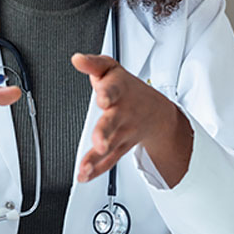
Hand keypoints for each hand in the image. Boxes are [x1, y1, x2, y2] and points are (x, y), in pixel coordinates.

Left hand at [71, 53, 191, 186]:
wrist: (156, 112)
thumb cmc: (127, 88)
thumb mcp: (111, 69)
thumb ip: (93, 64)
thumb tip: (77, 58)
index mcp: (119, 91)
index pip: (113, 90)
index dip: (107, 94)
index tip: (102, 99)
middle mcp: (122, 113)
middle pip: (112, 124)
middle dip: (104, 133)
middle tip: (99, 143)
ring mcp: (122, 133)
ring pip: (111, 147)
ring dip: (97, 158)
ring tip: (85, 167)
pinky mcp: (120, 147)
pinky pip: (109, 160)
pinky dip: (97, 169)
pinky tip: (84, 175)